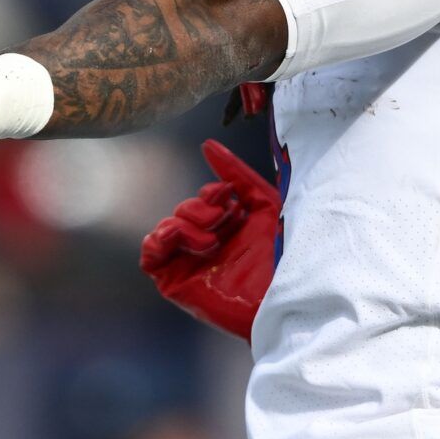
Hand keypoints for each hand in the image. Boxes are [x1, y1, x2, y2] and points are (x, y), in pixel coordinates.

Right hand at [138, 141, 280, 339]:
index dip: (210, 193)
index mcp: (231, 229)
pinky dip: (158, 240)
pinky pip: (150, 256)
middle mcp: (209, 246)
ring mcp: (191, 265)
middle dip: (199, 209)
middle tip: (223, 218)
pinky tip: (176, 236)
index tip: (227, 194)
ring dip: (184, 223)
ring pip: (165, 229)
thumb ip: (236, 173)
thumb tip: (208, 145)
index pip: (203, 201)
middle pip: (183, 212)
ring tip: (212, 237)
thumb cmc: (287, 253)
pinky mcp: (177, 284)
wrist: (289, 294)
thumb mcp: (265, 202)